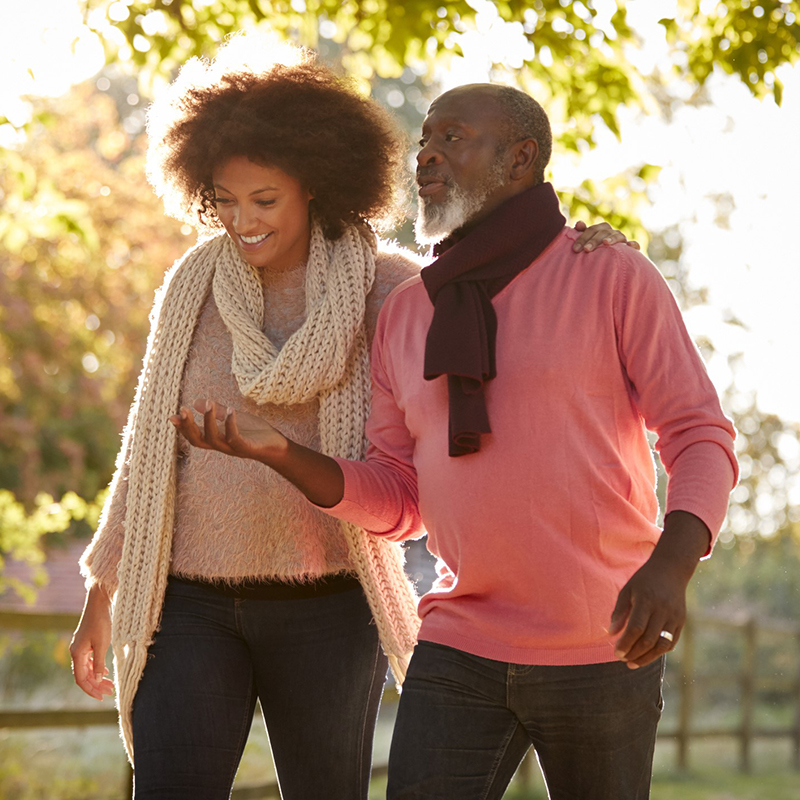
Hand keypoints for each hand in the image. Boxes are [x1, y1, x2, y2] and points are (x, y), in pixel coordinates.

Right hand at [70, 584, 114, 699]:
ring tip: (110, 685)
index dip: (90, 690)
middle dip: (96, 685)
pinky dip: (97, 668)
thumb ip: (99, 663)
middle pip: (84, 675)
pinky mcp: (87, 642)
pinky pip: (89, 661)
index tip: (102, 697)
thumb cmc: (101, 622)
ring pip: (87, 668)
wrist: (99, 602)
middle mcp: (76, 652)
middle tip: (110, 692)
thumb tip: (98, 680)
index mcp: (77, 654)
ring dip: (98, 678)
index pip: (81, 678)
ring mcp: (81, 647)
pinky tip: (105, 672)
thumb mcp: (102, 644)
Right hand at [170, 400, 287, 463]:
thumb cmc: (253, 433)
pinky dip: (231, 424)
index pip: (194, 436)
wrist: (277, 446)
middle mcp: (221, 446)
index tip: (171, 416)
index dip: (182, 428)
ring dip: (209, 421)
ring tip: (207, 403)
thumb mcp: (232, 419)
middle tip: (182, 410)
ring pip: (214, 438)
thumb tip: (196, 401)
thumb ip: (215, 412)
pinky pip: (235, 438)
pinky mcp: (246, 447)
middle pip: (198, 440)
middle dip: (188, 426)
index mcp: (216, 439)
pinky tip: (230, 410)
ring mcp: (232, 448)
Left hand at [572, 220, 640, 252]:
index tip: (575, 249)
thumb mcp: (589, 241)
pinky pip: (634, 244)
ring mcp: (622, 239)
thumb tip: (579, 223)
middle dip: (594, 240)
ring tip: (605, 243)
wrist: (613, 260)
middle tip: (586, 249)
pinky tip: (630, 246)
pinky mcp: (631, 249)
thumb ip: (582, 233)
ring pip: (618, 236)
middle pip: (603, 232)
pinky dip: (633, 244)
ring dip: (611, 239)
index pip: (592, 229)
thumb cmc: (596, 250)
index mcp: (602, 230)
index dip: (583, 237)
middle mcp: (612, 232)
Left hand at [607, 557, 684, 668]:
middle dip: (634, 653)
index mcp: (646, 600)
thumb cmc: (644, 580)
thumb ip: (619, 612)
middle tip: (622, 659)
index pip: (636, 628)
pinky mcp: (681, 622)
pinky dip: (658, 652)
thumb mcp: (627, 590)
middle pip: (649, 639)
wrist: (671, 570)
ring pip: (661, 645)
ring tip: (632, 663)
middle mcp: (662, 610)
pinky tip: (646, 655)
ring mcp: (674, 617)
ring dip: (646, 658)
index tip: (616, 653)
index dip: (626, 643)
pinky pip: (671, 643)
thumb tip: (611, 634)